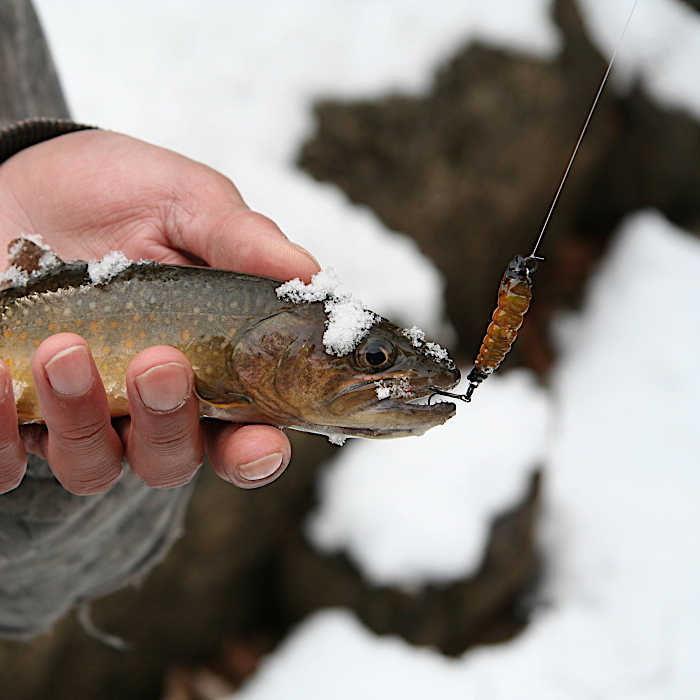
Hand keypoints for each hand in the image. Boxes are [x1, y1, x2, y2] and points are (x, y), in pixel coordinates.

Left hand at [0, 129, 319, 493]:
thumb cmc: (117, 194)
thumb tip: (309, 275)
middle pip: (170, 460)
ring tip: (62, 348)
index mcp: (206, 365)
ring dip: (83, 420)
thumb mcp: (184, 201)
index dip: (256, 452)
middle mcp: (146, 404)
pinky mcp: (10, 411)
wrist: (24, 179)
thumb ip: (241, 240)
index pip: (242, 433)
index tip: (260, 443)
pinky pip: (3, 460)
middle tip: (159, 361)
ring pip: (91, 466)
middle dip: (168, 424)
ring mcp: (78, 414)